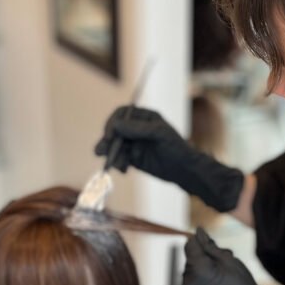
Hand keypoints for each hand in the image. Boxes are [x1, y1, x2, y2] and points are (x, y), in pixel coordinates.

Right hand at [94, 106, 244, 212]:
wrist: (184, 170)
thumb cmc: (175, 147)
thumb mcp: (158, 134)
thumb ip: (137, 129)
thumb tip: (116, 125)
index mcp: (144, 117)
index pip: (121, 114)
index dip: (113, 123)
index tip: (110, 136)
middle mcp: (136, 128)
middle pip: (115, 131)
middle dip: (107, 142)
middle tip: (100, 152)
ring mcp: (133, 143)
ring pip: (115, 146)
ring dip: (111, 155)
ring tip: (112, 165)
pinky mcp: (132, 158)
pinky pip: (120, 158)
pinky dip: (119, 164)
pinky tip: (124, 170)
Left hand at [182, 228, 284, 284]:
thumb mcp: (231, 262)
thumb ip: (210, 246)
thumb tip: (197, 231)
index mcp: (200, 270)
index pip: (189, 246)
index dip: (198, 243)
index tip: (207, 246)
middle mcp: (189, 284)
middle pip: (189, 263)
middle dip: (202, 262)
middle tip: (222, 271)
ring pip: (189, 278)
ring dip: (199, 277)